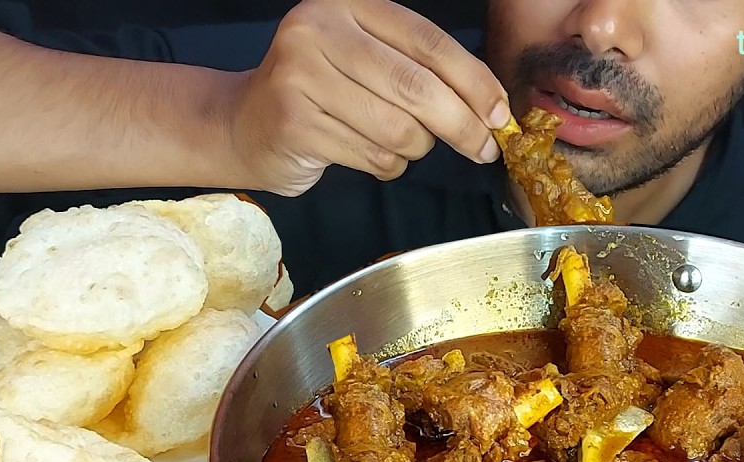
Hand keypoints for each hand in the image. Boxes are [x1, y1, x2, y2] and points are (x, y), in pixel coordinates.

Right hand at [226, 0, 509, 195]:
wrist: (244, 125)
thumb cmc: (322, 93)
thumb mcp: (367, 60)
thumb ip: (420, 71)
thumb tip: (490, 108)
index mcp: (349, 5)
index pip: (429, 43)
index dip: (473, 81)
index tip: (499, 113)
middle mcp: (319, 30)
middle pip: (417, 87)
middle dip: (460, 125)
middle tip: (483, 149)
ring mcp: (302, 76)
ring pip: (398, 128)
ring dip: (414, 148)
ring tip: (401, 145)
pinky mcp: (295, 123)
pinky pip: (372, 155)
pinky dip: (387, 165)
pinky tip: (370, 155)